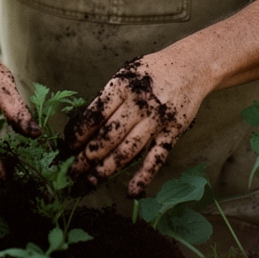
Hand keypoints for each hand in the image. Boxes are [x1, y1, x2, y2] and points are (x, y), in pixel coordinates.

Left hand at [64, 49, 209, 197]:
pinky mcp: (172, 133)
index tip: (68, 147)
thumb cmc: (151, 71)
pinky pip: (156, 158)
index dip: (79, 134)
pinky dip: (144, 176)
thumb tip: (84, 125)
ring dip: (107, 169)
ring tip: (90, 181)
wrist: (190, 66)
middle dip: (87, 156)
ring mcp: (156, 120)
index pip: (95, 115)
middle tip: (73, 171)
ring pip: (128, 150)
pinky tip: (131, 191)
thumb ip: (109, 98)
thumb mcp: (126, 74)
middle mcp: (138, 104)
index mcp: (122, 86)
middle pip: (108, 136)